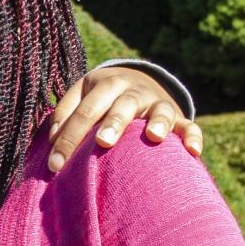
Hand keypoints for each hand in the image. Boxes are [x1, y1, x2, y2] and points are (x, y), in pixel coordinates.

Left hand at [47, 66, 202, 170]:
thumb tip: (52, 138)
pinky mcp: (178, 117)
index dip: (67, 138)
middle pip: (123, 105)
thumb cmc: (101, 97)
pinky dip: (193, 136)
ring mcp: (158, 103)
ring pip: (161, 109)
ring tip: (153, 136)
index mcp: (106, 85)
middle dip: (113, 123)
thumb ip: (65, 113)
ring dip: (158, 121)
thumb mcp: (81, 94)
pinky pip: (189, 125)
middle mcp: (134, 91)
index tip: (54, 166)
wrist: (139, 79)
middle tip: (103, 142)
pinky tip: (193, 152)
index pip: (84, 111)